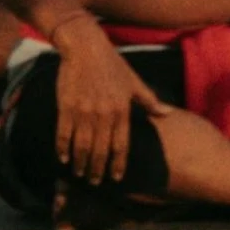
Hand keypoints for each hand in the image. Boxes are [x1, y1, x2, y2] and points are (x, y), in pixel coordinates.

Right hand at [49, 26, 153, 186]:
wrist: (85, 48)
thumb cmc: (112, 64)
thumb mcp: (134, 81)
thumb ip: (148, 100)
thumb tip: (166, 114)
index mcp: (122, 109)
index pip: (121, 144)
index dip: (118, 163)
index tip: (116, 178)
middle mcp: (104, 114)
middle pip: (100, 149)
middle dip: (98, 168)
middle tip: (96, 181)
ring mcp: (84, 111)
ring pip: (82, 145)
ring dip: (80, 162)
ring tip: (79, 174)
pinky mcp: (66, 107)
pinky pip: (63, 133)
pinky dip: (62, 148)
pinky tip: (62, 159)